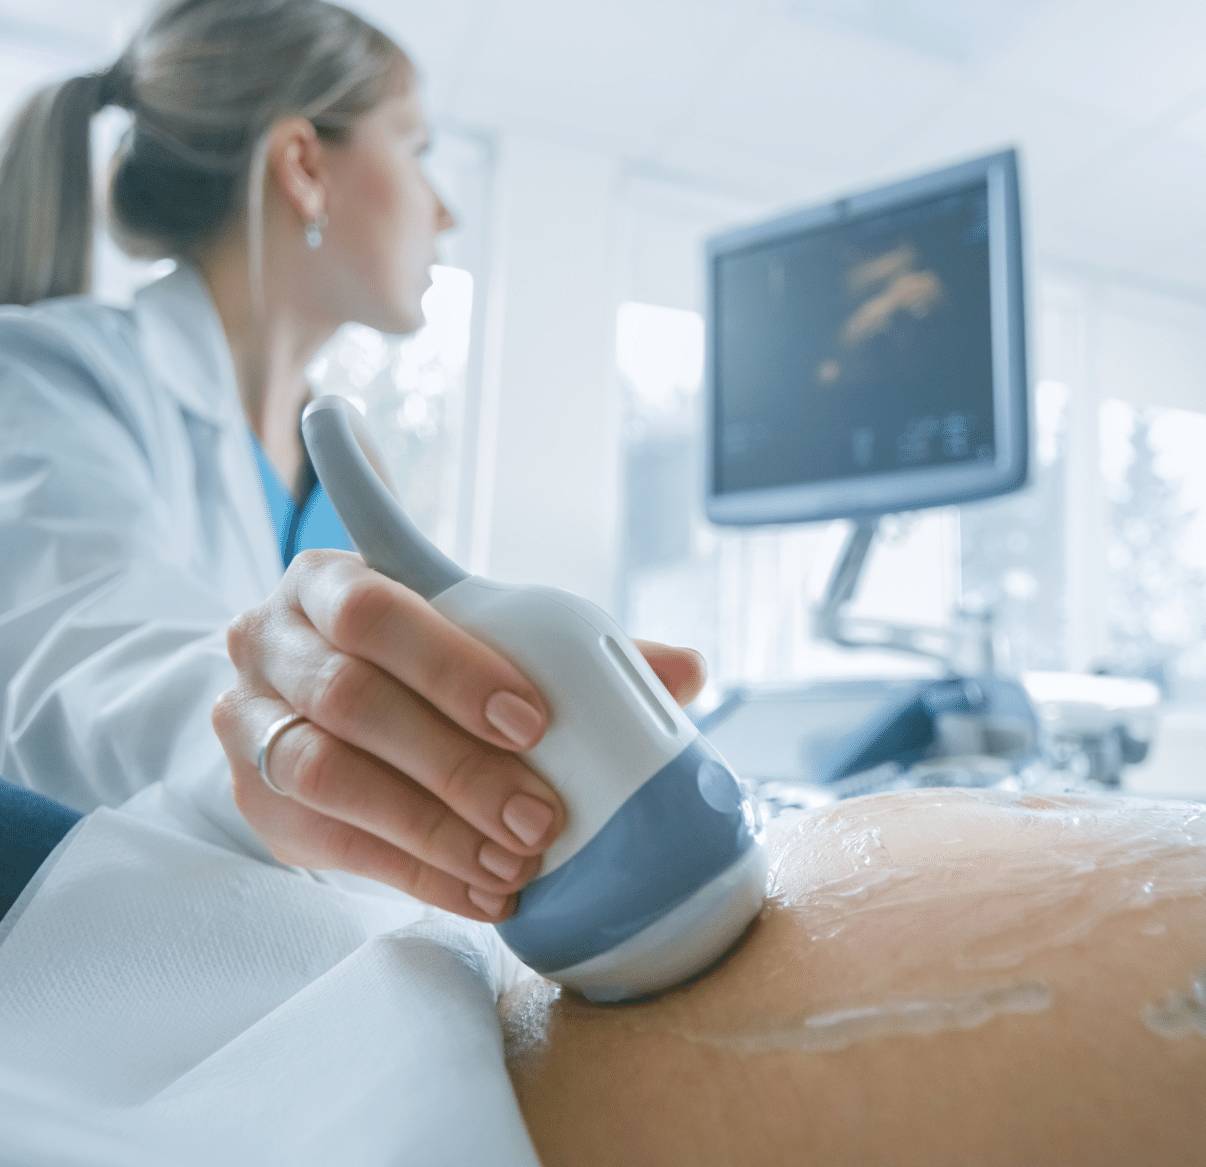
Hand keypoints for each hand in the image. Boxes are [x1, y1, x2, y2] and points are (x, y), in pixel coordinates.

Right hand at [212, 551, 707, 921]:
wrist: (316, 704)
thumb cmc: (422, 661)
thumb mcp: (486, 639)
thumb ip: (579, 650)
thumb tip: (686, 669)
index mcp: (330, 582)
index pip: (378, 612)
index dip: (454, 667)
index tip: (533, 720)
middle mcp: (270, 641)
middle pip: (353, 700)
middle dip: (457, 767)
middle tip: (539, 819)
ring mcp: (249, 721)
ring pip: (328, 775)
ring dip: (433, 829)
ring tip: (513, 866)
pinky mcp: (252, 798)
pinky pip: (331, 843)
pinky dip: (416, 873)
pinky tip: (481, 893)